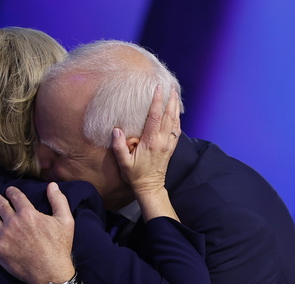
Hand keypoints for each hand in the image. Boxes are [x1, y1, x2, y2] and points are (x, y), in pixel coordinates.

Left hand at [0, 183, 75, 283]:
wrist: (50, 272)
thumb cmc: (59, 247)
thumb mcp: (66, 221)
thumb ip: (59, 201)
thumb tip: (53, 185)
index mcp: (28, 213)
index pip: (15, 196)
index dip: (11, 191)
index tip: (8, 191)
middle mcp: (13, 221)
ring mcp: (2, 235)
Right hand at [112, 86, 180, 219]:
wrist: (150, 187)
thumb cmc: (135, 175)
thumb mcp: (123, 163)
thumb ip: (119, 147)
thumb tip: (116, 130)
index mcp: (151, 142)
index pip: (155, 117)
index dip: (157, 101)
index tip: (158, 88)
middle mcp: (162, 141)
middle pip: (168, 116)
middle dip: (170, 100)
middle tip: (170, 86)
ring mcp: (168, 144)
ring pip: (175, 121)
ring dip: (175, 107)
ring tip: (175, 94)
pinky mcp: (171, 148)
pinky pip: (177, 130)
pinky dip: (178, 119)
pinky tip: (177, 112)